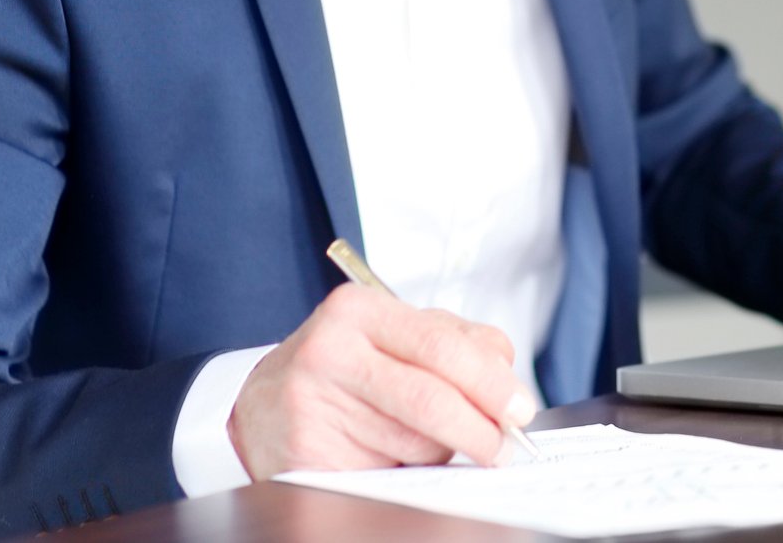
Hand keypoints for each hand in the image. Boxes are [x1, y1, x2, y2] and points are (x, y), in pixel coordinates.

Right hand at [227, 284, 534, 478]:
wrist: (262, 406)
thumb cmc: (346, 368)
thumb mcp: (394, 337)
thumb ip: (455, 344)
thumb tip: (506, 378)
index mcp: (359, 310)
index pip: (442, 346)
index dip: (490, 382)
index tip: (521, 409)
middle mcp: (330, 350)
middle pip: (429, 397)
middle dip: (478, 428)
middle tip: (504, 447)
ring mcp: (311, 403)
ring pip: (412, 442)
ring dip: (438, 452)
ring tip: (424, 441)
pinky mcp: (304, 453)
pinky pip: (384, 472)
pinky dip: (405, 472)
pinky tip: (393, 458)